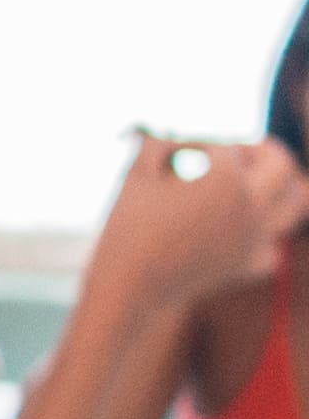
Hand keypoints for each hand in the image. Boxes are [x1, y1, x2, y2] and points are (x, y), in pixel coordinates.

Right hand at [84, 129, 308, 322]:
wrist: (130, 284)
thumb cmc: (127, 223)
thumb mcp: (138, 171)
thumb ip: (162, 143)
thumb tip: (177, 135)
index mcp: (224, 175)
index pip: (226, 146)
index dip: (202, 144)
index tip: (179, 152)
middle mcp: (250, 203)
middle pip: (281, 162)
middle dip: (260, 151)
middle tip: (238, 154)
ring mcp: (255, 235)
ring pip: (297, 202)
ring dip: (281, 187)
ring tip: (254, 186)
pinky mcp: (248, 264)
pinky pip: (273, 245)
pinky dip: (262, 235)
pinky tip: (236, 232)